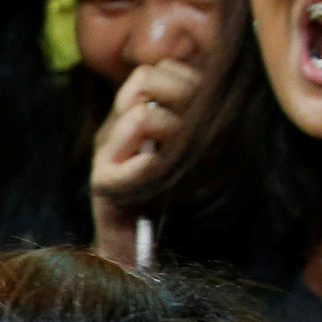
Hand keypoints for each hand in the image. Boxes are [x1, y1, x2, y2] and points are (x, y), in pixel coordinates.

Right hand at [89, 59, 200, 264]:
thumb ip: (191, 111)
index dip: (185, 76)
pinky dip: (158, 165)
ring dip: (173, 131)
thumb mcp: (187, 144)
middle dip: (182, 95)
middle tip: (196, 123)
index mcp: (131, 113)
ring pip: (141, 114)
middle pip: (145, 78)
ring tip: (180, 153)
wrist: (139, 254)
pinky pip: (139, 160)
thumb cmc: (174, 199)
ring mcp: (105, 154)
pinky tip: (165, 176)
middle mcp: (114, 127)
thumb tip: (216, 76)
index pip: (156, 68)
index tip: (205, 101)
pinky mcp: (105, 183)